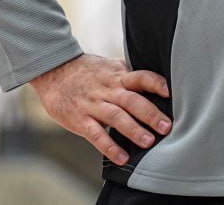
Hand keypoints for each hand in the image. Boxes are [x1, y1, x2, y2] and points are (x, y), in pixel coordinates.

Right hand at [30, 54, 171, 165]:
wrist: (53, 71)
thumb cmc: (87, 71)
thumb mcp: (110, 66)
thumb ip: (129, 73)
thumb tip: (156, 78)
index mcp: (118, 76)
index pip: (140, 77)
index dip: (155, 83)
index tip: (169, 93)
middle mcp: (108, 90)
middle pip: (132, 100)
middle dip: (150, 114)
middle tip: (167, 127)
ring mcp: (94, 105)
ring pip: (116, 117)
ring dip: (133, 130)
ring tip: (148, 142)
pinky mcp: (80, 119)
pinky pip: (96, 134)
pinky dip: (109, 147)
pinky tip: (122, 158)